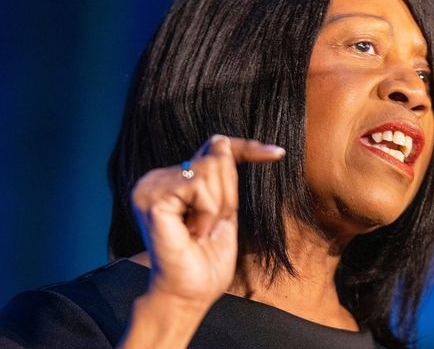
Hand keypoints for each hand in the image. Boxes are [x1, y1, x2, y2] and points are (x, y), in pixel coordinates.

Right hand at [130, 135, 284, 306]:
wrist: (189, 295)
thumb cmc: (206, 261)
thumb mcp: (224, 211)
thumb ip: (223, 179)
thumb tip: (223, 144)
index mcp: (171, 179)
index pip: (213, 147)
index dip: (247, 147)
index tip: (277, 153)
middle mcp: (155, 179)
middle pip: (217, 155)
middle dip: (228, 194)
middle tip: (209, 226)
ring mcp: (149, 187)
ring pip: (211, 168)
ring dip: (218, 206)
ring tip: (199, 231)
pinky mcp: (151, 198)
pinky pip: (199, 187)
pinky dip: (207, 212)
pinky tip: (192, 232)